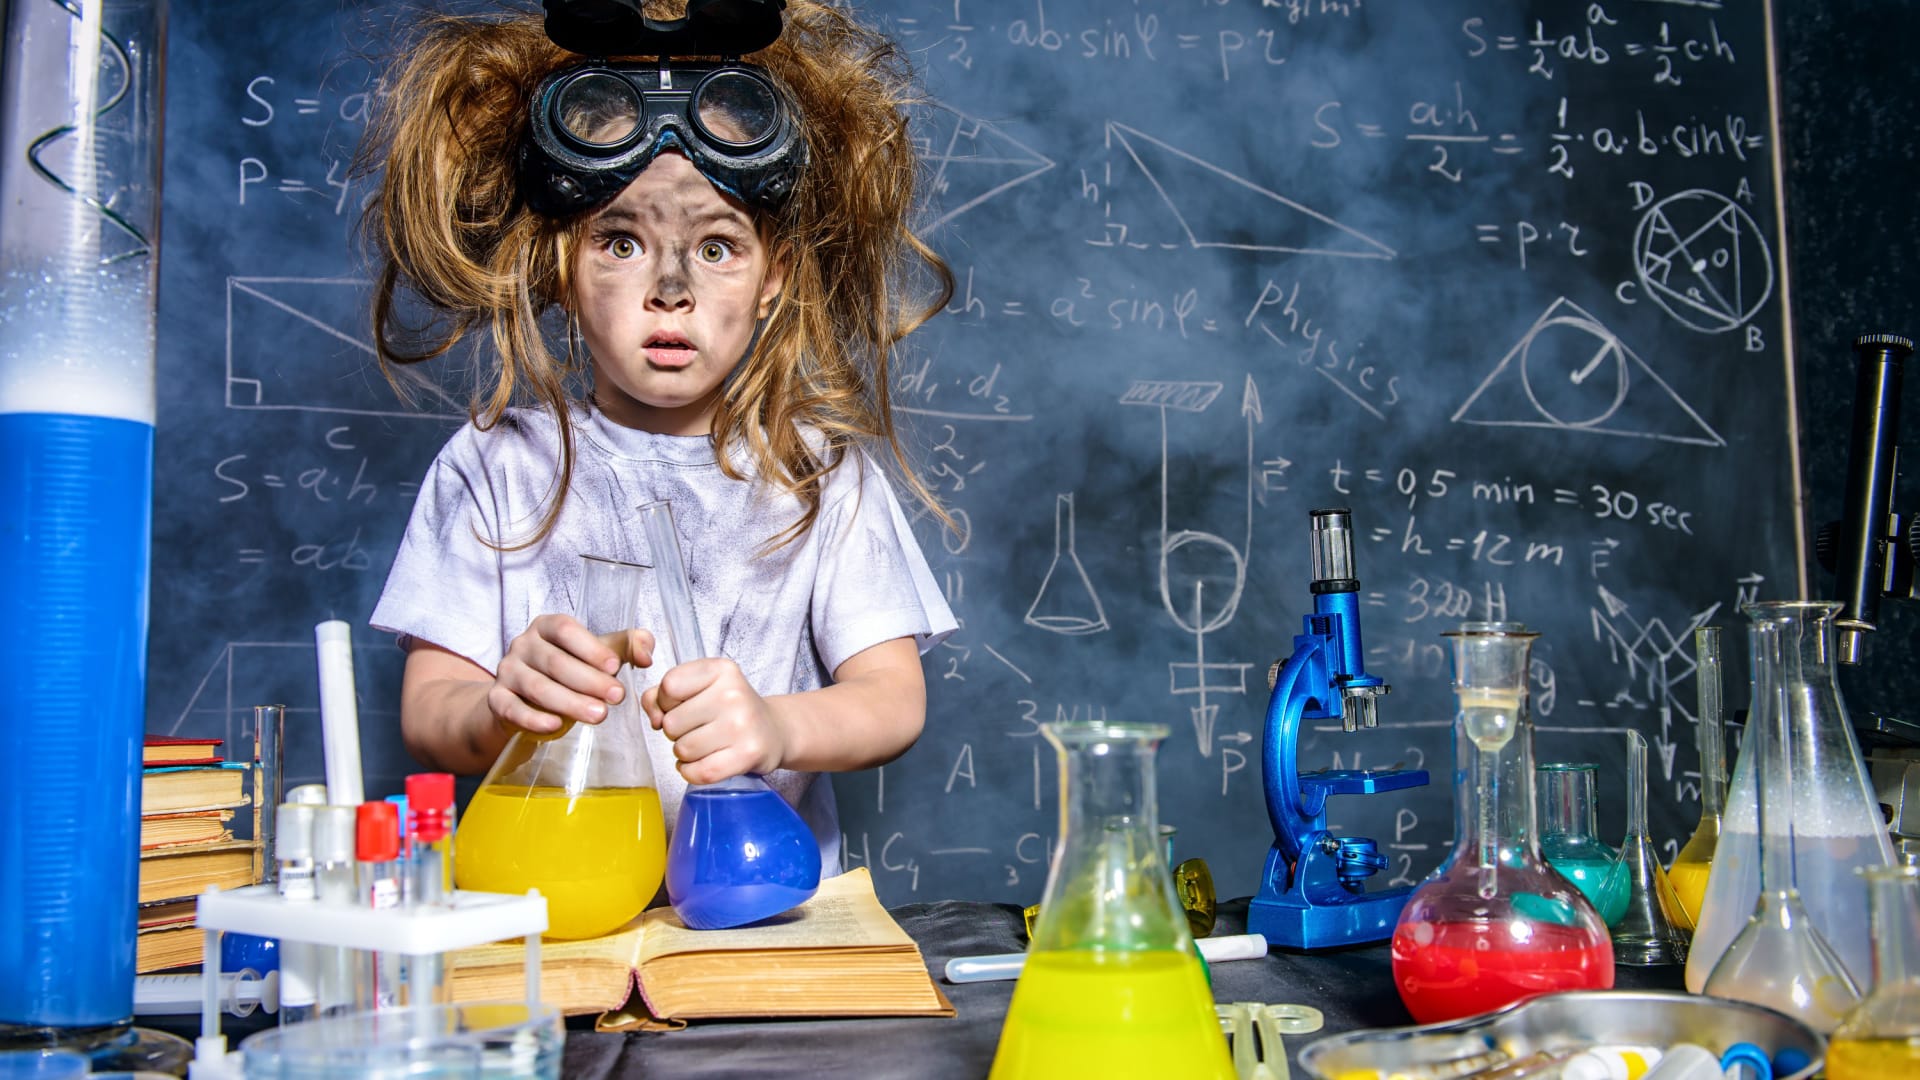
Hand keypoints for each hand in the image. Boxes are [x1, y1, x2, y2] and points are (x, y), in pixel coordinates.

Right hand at [490, 614, 654, 737]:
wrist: (521, 699)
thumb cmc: (565, 671)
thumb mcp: (594, 655)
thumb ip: (625, 647)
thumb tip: (647, 653)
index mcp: (547, 626)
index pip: (566, 630)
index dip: (591, 648)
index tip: (615, 667)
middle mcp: (523, 644)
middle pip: (555, 661)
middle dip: (589, 680)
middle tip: (617, 696)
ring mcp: (507, 671)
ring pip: (537, 687)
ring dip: (570, 702)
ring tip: (599, 715)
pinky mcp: (497, 699)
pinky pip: (512, 708)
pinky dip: (533, 718)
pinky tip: (556, 726)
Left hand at [643, 658, 787, 782]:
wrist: (773, 731)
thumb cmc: (729, 709)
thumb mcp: (699, 687)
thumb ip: (662, 694)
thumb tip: (654, 718)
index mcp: (720, 670)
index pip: (669, 686)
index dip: (666, 702)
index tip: (681, 706)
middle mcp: (733, 694)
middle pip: (671, 723)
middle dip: (676, 731)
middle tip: (697, 729)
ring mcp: (741, 725)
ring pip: (682, 750)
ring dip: (685, 753)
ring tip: (704, 745)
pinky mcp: (746, 755)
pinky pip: (698, 772)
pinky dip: (691, 772)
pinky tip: (702, 763)